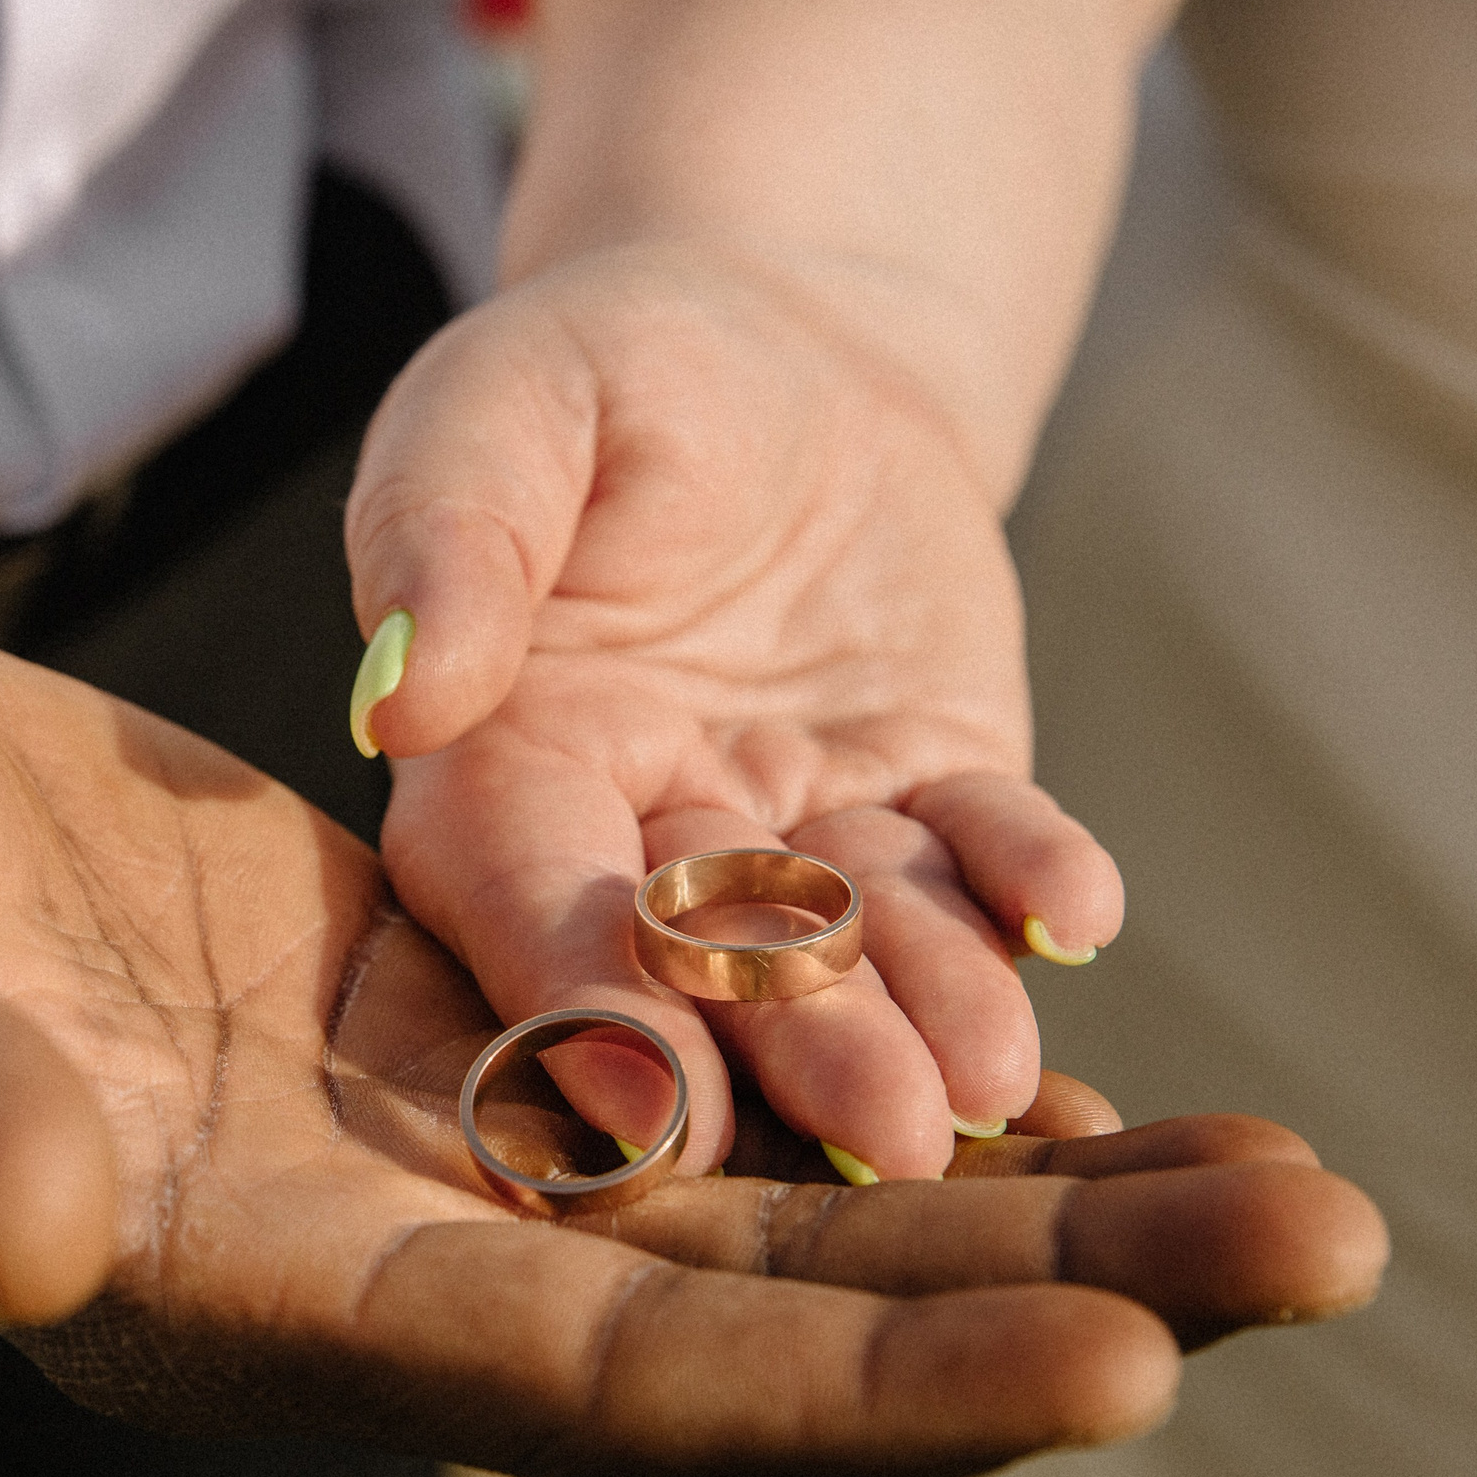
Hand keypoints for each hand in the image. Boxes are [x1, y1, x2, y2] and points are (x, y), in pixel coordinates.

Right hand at [0, 615, 1379, 1476]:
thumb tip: (19, 1216)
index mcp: (222, 1286)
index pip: (572, 1376)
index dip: (828, 1384)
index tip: (1101, 1374)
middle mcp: (359, 1251)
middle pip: (742, 1315)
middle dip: (1025, 1303)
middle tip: (1319, 1249)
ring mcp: (414, 1138)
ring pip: (762, 1201)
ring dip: (1017, 1197)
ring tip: (1278, 1180)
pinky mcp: (442, 1012)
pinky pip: (706, 1073)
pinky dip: (878, 1076)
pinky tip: (1059, 1064)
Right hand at [347, 242, 1124, 1181]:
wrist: (776, 347)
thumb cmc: (604, 370)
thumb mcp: (505, 404)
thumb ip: (451, 532)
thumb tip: (398, 690)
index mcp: (495, 760)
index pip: (521, 895)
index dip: (580, 995)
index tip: (648, 1098)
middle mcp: (634, 831)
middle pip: (705, 958)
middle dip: (793, 1046)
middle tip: (884, 1129)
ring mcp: (787, 826)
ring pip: (855, 936)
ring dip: (927, 1007)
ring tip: (998, 1075)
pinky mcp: (916, 792)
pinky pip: (976, 848)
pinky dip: (1026, 877)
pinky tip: (1078, 905)